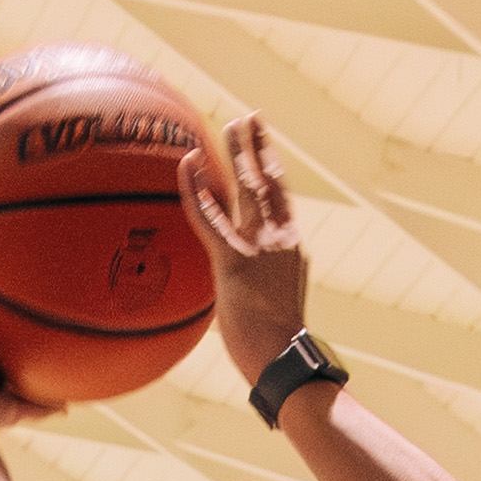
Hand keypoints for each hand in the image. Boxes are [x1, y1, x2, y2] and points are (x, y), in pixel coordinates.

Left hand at [181, 109, 313, 383]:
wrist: (282, 361)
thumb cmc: (276, 348)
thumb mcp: (275, 306)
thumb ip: (264, 284)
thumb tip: (252, 287)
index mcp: (290, 247)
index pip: (280, 199)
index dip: (271, 168)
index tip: (263, 144)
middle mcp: (280, 239)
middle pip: (269, 182)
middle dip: (258, 147)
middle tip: (248, 119)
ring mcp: (259, 247)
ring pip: (249, 187)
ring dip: (239, 153)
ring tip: (232, 125)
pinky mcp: (234, 261)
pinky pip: (210, 217)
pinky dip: (196, 188)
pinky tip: (189, 163)